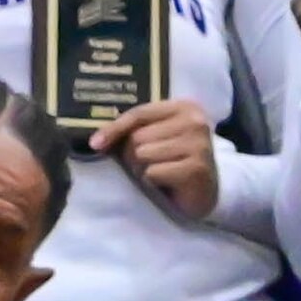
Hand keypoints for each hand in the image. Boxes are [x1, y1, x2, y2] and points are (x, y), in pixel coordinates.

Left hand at [98, 96, 222, 218]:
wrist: (204, 193)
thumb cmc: (174, 163)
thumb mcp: (154, 139)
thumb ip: (131, 132)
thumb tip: (96, 141)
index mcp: (183, 107)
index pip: (139, 114)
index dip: (114, 129)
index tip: (96, 144)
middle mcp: (194, 121)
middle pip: (138, 137)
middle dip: (134, 155)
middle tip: (150, 164)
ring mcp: (198, 143)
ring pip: (143, 154)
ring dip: (143, 169)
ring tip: (159, 173)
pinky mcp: (197, 167)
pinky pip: (153, 172)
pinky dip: (154, 182)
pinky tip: (167, 184)